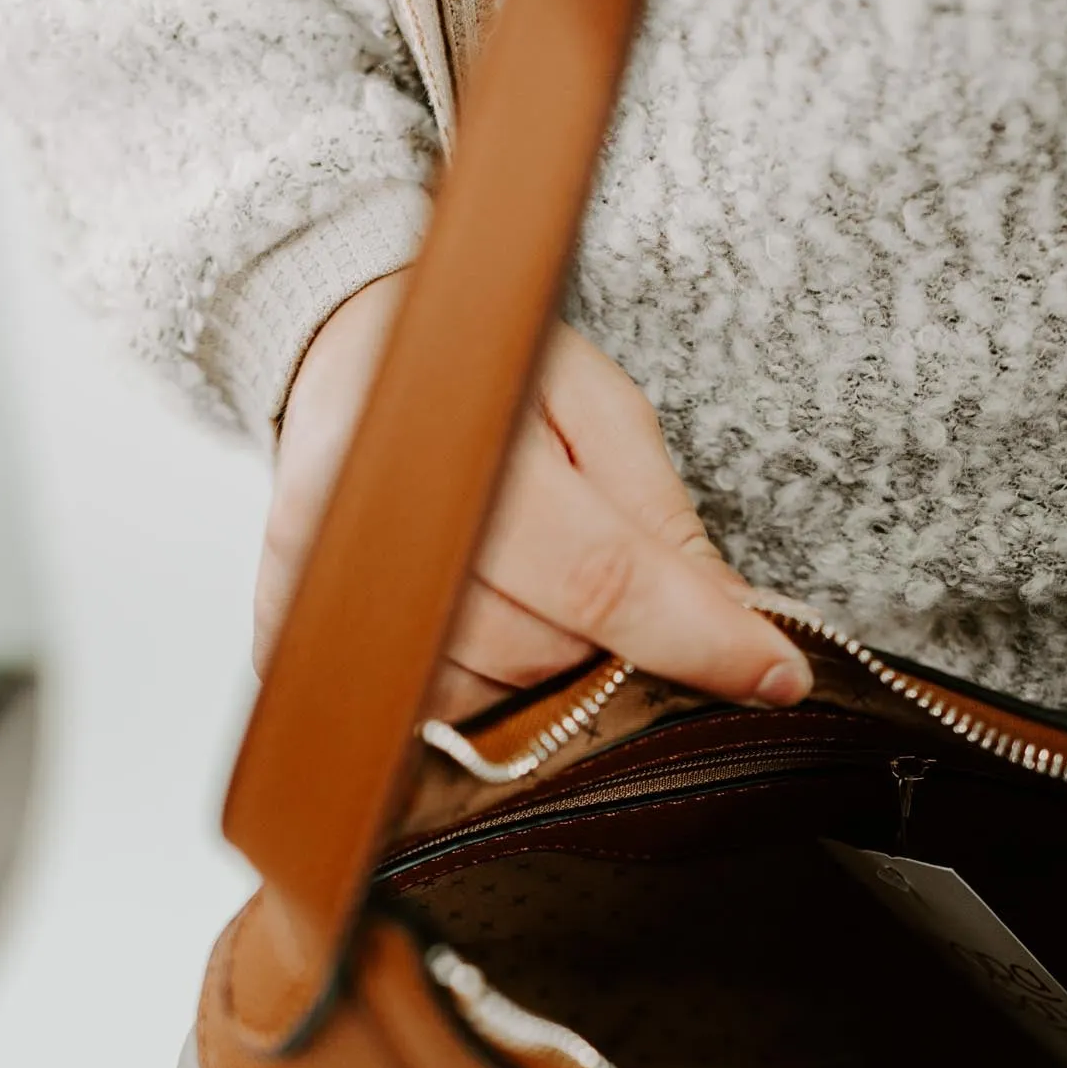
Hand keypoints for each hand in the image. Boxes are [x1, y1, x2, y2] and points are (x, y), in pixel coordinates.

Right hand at [259, 272, 810, 720]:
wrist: (343, 351)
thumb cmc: (482, 369)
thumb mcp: (595, 406)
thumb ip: (659, 516)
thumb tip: (736, 621)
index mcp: (453, 442)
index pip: (600, 578)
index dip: (697, 638)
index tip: (777, 676)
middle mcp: (370, 527)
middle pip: (544, 655)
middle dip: (606, 642)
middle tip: (604, 577)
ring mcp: (318, 594)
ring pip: (484, 701)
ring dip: (537, 668)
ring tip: (527, 585)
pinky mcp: (289, 642)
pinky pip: (418, 716)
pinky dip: (476, 687)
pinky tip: (478, 619)